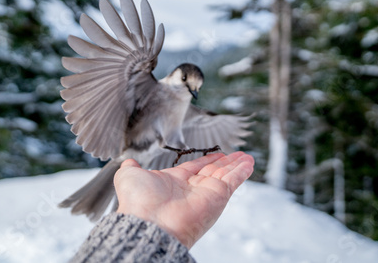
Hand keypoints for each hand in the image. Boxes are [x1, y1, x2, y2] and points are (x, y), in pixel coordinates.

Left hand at [114, 151, 253, 248]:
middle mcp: (191, 189)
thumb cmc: (138, 202)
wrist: (149, 222)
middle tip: (236, 155)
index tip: (216, 154)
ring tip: (247, 156)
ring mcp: (206, 193)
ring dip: (237, 165)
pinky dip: (242, 171)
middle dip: (225, 162)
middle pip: (213, 171)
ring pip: (225, 175)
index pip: (194, 168)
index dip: (206, 160)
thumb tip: (128, 162)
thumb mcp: (128, 177)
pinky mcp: (218, 196)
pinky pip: (233, 180)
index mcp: (173, 183)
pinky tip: (248, 162)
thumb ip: (130, 167)